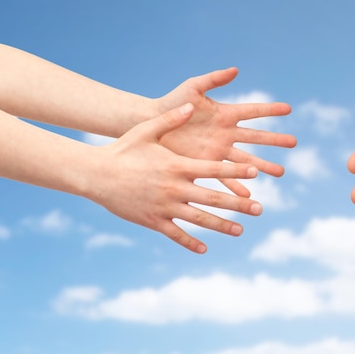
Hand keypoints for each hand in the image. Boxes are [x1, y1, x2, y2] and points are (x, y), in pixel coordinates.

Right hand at [86, 103, 262, 253]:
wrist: (94, 174)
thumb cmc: (122, 149)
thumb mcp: (146, 131)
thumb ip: (171, 120)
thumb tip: (191, 106)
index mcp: (177, 166)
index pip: (214, 169)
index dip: (236, 172)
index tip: (255, 173)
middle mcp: (175, 188)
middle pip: (213, 198)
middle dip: (238, 204)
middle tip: (260, 209)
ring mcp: (164, 207)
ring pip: (199, 219)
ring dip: (222, 225)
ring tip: (241, 230)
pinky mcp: (152, 221)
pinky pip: (175, 234)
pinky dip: (189, 243)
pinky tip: (204, 249)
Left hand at [154, 68, 296, 195]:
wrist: (151, 124)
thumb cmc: (171, 103)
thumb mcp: (192, 88)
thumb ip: (214, 80)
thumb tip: (236, 70)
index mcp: (225, 113)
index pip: (253, 111)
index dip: (270, 110)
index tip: (289, 109)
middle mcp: (226, 133)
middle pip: (256, 137)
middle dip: (275, 140)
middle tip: (294, 143)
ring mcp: (218, 150)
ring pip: (246, 159)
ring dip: (262, 166)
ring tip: (280, 173)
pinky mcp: (206, 164)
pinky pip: (225, 176)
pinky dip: (236, 185)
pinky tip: (248, 195)